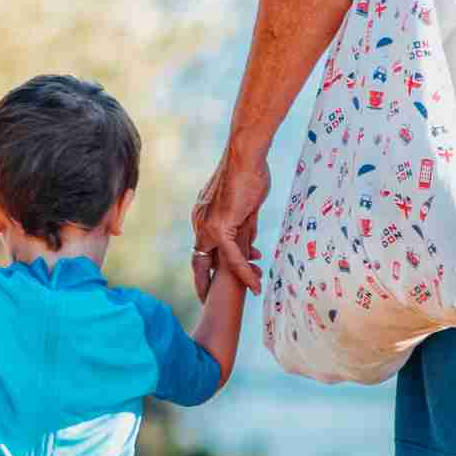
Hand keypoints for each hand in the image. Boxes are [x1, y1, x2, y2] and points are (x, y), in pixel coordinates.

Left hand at [192, 146, 270, 293]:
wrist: (246, 155)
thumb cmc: (249, 172)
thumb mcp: (246, 206)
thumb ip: (244, 226)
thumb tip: (249, 243)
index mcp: (203, 215)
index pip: (201, 247)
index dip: (206, 266)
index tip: (213, 280)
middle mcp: (200, 222)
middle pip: (199, 260)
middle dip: (203, 282)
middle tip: (208, 300)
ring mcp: (208, 225)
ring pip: (218, 262)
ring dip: (232, 281)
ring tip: (246, 293)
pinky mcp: (221, 227)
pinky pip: (233, 258)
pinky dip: (244, 272)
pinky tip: (256, 285)